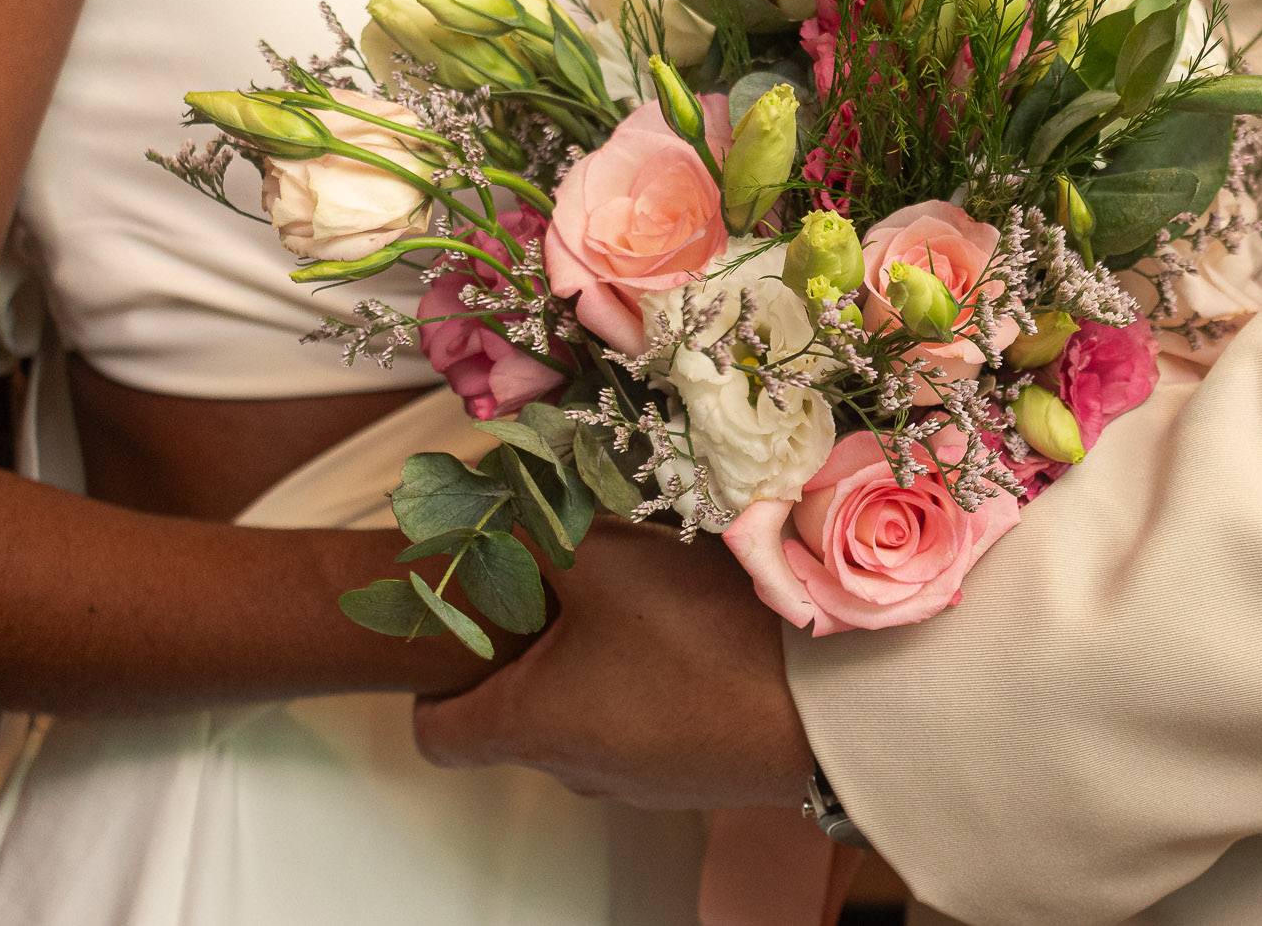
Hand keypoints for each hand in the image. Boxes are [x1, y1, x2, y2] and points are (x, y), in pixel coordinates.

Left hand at [412, 516, 814, 808]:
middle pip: (518, 714)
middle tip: (559, 582)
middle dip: (528, 648)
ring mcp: (641, 780)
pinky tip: (694, 632)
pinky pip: (649, 725)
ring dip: (598, 660)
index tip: (457, 627)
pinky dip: (654, 682)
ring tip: (636, 597)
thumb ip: (535, 514)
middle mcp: (576, 768)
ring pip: (588, 716)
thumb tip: (486, 481)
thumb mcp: (607, 556)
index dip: (432, 681)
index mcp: (530, 725)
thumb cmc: (701, 637)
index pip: (437, 735)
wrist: (828, 707)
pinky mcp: (698, 774)